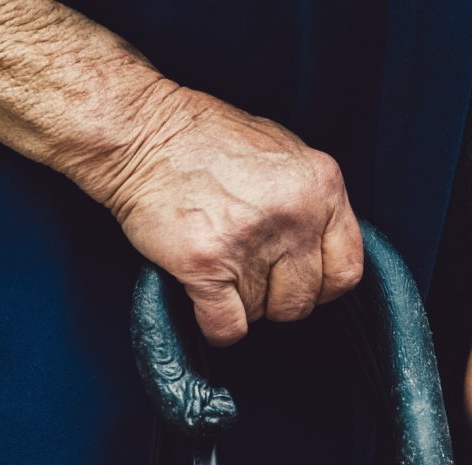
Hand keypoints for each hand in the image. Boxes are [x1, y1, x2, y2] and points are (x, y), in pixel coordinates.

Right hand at [0, 0, 362, 347]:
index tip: (298, 284)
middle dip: (280, 297)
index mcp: (319, 180)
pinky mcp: (205, 264)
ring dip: (241, 308)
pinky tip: (189, 290)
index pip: (350, 265)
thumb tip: (331, 252)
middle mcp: (293, 208)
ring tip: (212, 266)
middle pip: (311, 299)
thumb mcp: (271, 152)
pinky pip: (227, 331)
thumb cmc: (191, 135)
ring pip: (271, 319)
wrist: (121, 126)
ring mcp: (251, 237)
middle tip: (243, 270)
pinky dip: (209, 327)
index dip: (322, 282)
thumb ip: (305, 200)